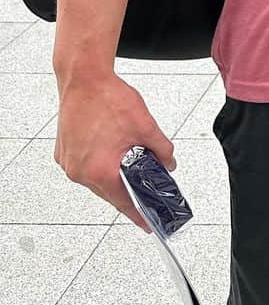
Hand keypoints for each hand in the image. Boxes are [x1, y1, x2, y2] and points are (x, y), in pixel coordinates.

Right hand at [55, 73, 176, 229]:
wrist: (83, 78)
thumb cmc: (107, 98)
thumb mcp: (145, 125)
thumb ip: (161, 149)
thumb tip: (168, 163)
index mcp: (100, 170)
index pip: (123, 202)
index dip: (138, 214)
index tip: (147, 225)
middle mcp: (80, 171)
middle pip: (109, 191)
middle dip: (128, 189)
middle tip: (144, 189)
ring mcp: (69, 163)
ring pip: (97, 179)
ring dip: (113, 174)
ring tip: (128, 163)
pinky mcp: (63, 152)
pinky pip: (85, 166)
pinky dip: (100, 163)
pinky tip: (111, 152)